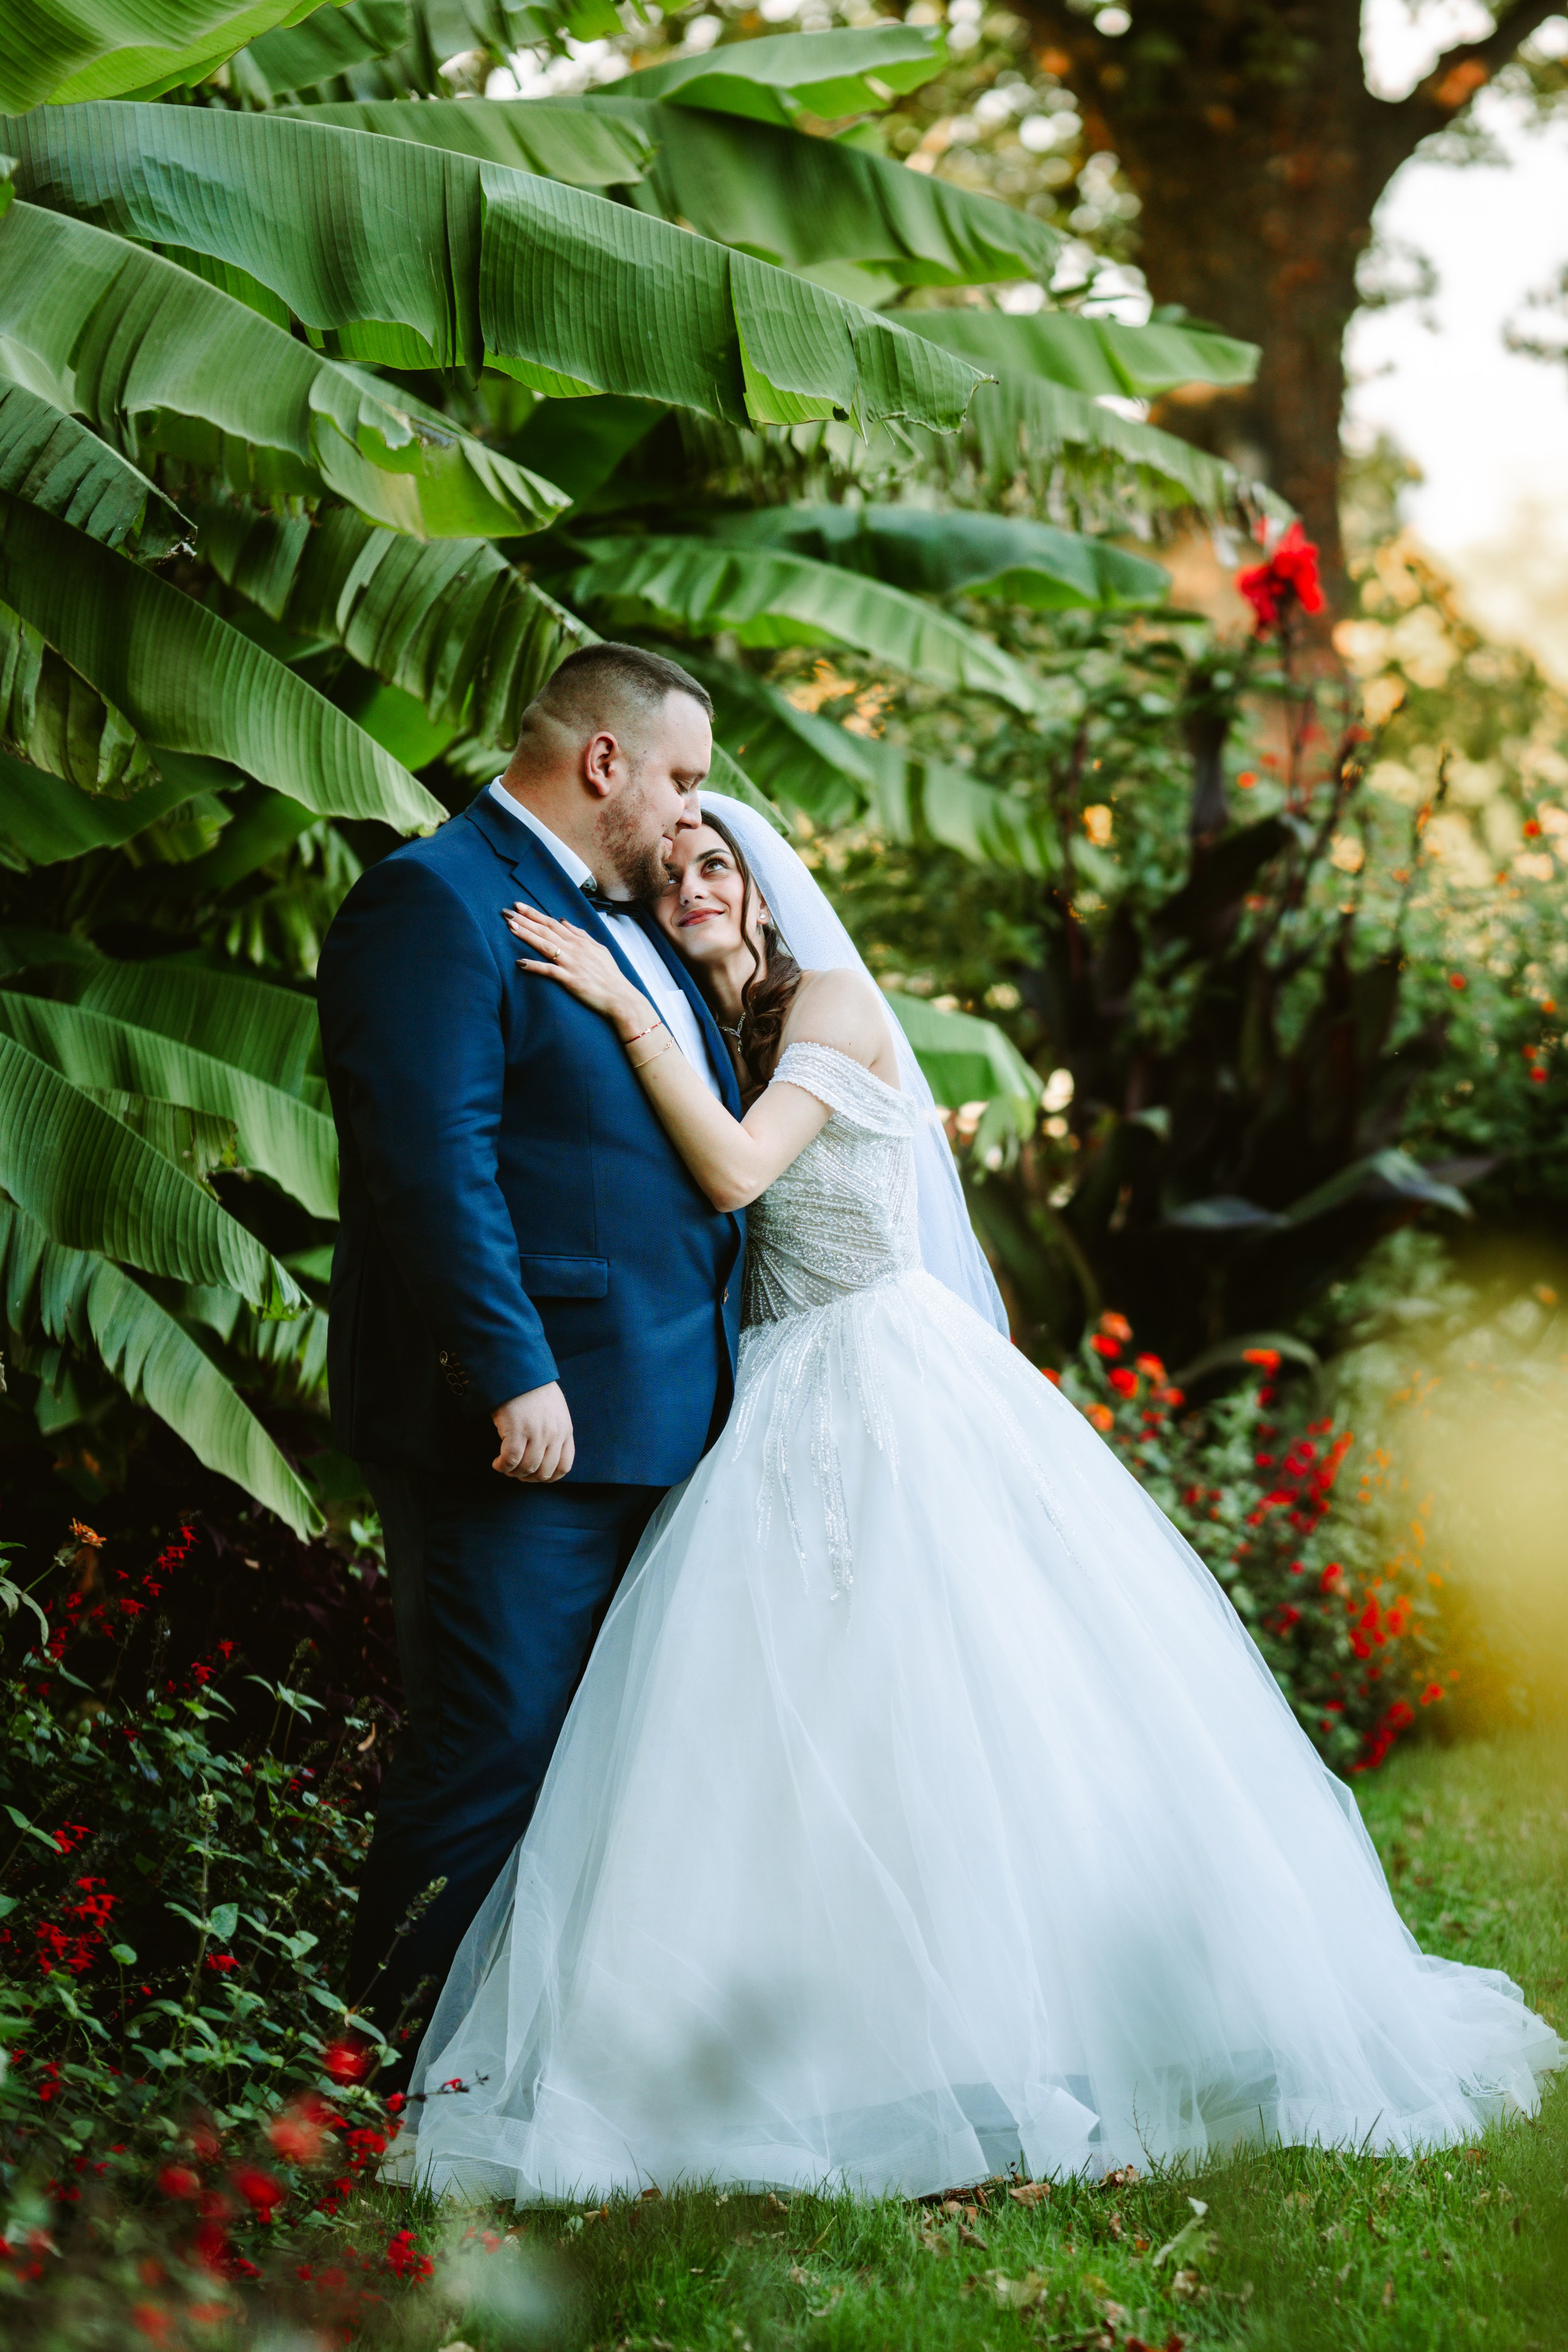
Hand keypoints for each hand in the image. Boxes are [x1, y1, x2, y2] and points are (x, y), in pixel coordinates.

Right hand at [491, 1382, 574, 1482]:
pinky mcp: (517, 1430)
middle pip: (544, 1472)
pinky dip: (503, 1466)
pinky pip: (510, 1460)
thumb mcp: (555, 1410)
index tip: (535, 1476)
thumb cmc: (533, 1388)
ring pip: (527, 1469)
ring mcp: (536, 1433)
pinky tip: (497, 1463)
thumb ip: (554, 1430)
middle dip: (529, 1477)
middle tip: (517, 1472)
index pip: (564, 1466)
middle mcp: (554, 1434)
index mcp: (565, 1430)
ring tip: (505, 1466)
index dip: (548, 1477)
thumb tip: (545, 1453)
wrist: (519, 1368)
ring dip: (513, 1473)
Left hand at [505, 903, 643, 1026]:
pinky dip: (535, 966)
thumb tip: (564, 921)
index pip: (552, 922)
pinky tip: (520, 962)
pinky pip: (549, 971)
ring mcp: (572, 964)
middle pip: (545, 930)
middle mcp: (574, 949)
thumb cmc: (610, 974)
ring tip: (510, 927)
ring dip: (526, 935)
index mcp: (579, 941)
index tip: (519, 906)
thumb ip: (580, 934)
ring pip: (545, 946)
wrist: (620, 997)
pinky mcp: (571, 980)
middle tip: (506, 912)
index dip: (534, 914)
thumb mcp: (598, 948)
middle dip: (525, 920)